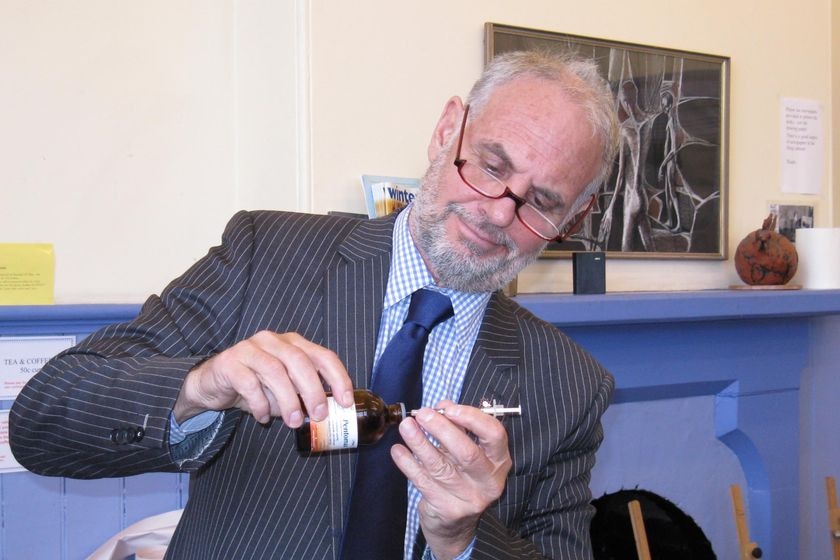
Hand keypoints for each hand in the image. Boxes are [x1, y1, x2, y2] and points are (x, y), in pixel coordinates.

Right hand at [173, 331, 353, 426]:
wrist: (213, 384)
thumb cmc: (256, 386)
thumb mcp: (284, 390)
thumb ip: (303, 396)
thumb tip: (326, 414)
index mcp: (293, 344)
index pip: (323, 356)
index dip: (338, 377)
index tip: (345, 401)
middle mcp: (273, 341)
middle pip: (300, 361)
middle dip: (313, 390)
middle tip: (318, 415)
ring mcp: (250, 348)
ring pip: (275, 370)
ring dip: (287, 399)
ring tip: (292, 422)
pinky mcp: (230, 362)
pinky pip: (248, 382)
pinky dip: (259, 403)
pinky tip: (262, 417)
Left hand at [391, 401, 511, 559]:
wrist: (456, 525)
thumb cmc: (462, 477)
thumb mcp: (467, 450)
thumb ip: (458, 427)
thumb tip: (443, 406)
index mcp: (499, 460)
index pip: (494, 434)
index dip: (472, 418)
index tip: (449, 409)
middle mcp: (488, 480)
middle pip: (467, 452)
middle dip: (442, 430)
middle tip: (422, 415)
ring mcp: (468, 497)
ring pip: (440, 466)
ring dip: (420, 443)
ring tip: (406, 426)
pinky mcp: (447, 508)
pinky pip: (423, 481)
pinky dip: (408, 463)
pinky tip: (398, 450)